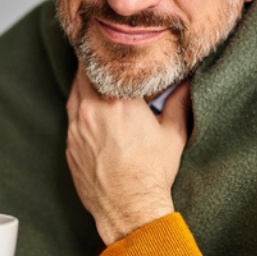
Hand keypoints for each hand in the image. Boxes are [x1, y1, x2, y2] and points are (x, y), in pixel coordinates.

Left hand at [66, 69, 190, 244]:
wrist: (129, 209)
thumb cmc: (152, 174)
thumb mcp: (173, 135)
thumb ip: (179, 103)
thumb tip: (187, 85)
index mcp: (119, 101)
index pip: (106, 63)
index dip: (108, 52)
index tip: (112, 45)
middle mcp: (92, 110)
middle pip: (83, 73)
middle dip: (93, 65)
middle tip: (103, 59)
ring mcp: (77, 128)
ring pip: (74, 94)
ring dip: (84, 86)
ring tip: (98, 84)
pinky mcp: (69, 145)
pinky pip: (71, 118)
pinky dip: (80, 110)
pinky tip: (93, 115)